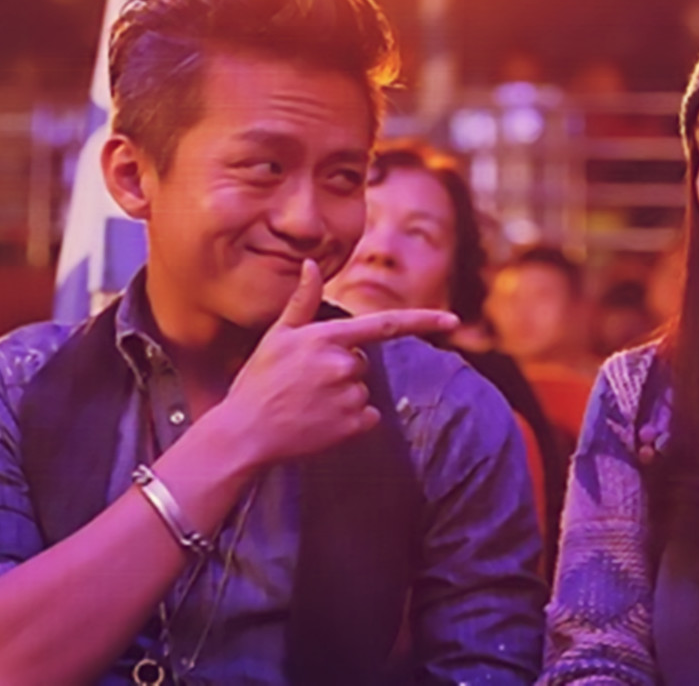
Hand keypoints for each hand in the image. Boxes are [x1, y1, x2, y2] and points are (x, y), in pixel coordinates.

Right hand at [219, 259, 458, 466]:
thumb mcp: (277, 336)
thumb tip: (311, 264)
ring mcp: (349, 397)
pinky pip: (368, 417)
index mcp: (326, 339)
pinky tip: (320, 422)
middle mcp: (342, 365)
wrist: (245, 434)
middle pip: (363, 362)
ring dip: (343, 396)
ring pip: (363, 390)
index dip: (423, 321)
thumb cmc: (258, 381)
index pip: (385, 325)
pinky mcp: (352, 426)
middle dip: (342, 369)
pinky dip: (350, 421)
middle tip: (306, 382)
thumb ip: (302, 301)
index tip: (453, 320)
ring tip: (308, 403)